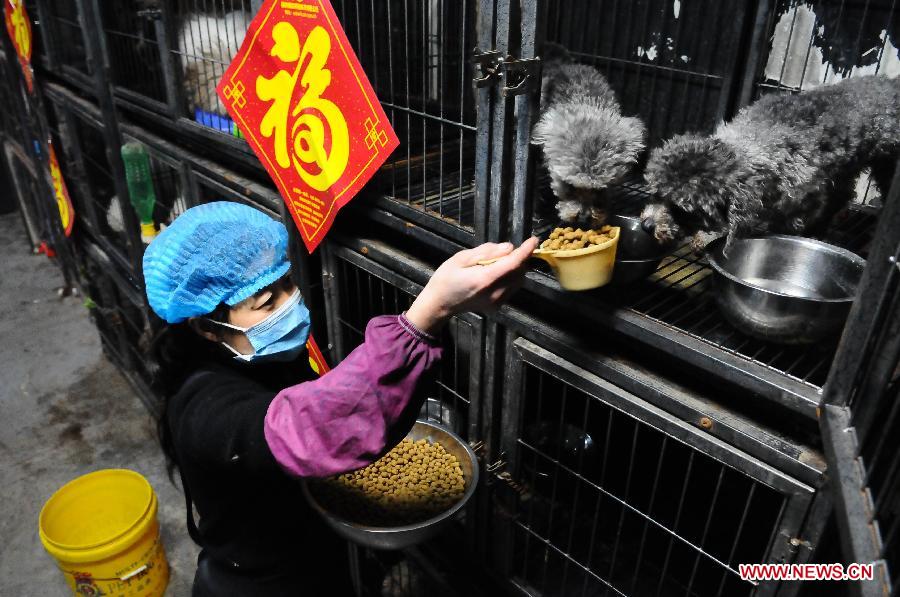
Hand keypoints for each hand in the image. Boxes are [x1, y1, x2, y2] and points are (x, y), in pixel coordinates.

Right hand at [405, 238, 538, 334]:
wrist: (439, 304)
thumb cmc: (446, 278)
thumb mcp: (461, 258)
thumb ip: (487, 252)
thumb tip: (509, 248)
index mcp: (485, 279)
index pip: (514, 263)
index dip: (526, 250)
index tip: (533, 239)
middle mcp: (495, 292)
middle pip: (519, 272)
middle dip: (519, 258)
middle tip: (505, 251)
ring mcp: (497, 301)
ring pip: (518, 280)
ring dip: (516, 268)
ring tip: (499, 263)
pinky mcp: (497, 306)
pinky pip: (512, 288)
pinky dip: (511, 278)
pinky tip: (496, 274)